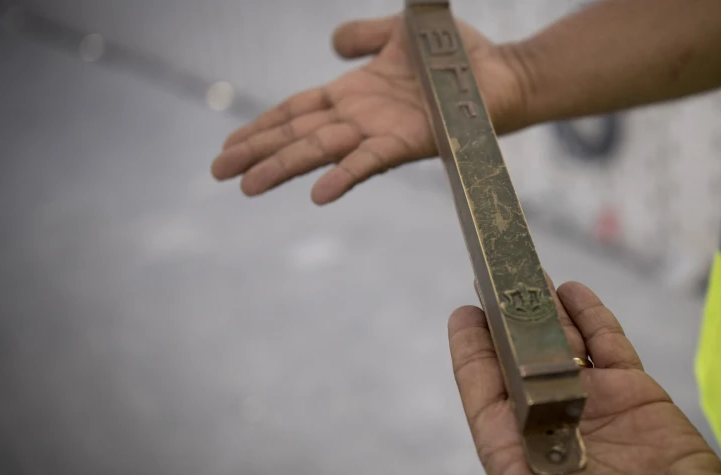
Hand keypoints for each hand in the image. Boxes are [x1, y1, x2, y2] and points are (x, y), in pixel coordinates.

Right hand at [210, 14, 527, 203]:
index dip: (260, 126)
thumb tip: (332, 44)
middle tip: (218, 173)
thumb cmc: (455, 54)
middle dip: (257, 153)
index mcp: (351, 94)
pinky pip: (371, 161)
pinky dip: (344, 176)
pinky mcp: (410, 141)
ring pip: (322, 151)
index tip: (226, 145)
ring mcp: (381, 131)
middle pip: (298, 136)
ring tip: (247, 186)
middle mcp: (359, 118)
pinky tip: (318, 195)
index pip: (295, 112)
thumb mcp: (398, 33)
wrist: (502, 71)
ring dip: (285, 168)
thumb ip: (363, 36)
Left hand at [400, 281, 720, 474]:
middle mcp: (553, 424)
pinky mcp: (636, 394)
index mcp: (520, 452)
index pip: (485, 392)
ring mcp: (597, 406)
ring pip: (563, 344)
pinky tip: (573, 289)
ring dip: (545, 309)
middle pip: (521, 358)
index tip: (463, 313)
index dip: (472, 352)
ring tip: (528, 271)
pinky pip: (609, 343)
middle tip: (495, 275)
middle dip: (508, 319)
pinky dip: (591, 315)